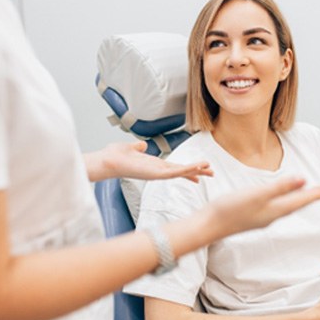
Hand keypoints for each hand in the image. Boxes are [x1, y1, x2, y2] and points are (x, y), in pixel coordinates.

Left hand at [84, 141, 213, 181]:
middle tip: (212, 173)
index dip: (188, 169)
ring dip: (195, 170)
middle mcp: (157, 171)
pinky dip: (186, 170)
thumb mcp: (130, 148)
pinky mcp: (155, 174)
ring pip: (181, 172)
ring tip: (210, 169)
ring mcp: (157, 174)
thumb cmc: (115, 156)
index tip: (199, 171)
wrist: (107, 161)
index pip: (175, 167)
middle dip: (197, 172)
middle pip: (182, 171)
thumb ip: (138, 147)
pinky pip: (175, 173)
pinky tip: (197, 168)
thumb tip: (141, 145)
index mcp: (154, 165)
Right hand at [209, 177, 319, 236]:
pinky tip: (276, 201)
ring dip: (295, 201)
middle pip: (294, 206)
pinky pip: (273, 209)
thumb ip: (280, 187)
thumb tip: (302, 180)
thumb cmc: (230, 210)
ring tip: (301, 195)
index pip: (299, 201)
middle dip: (307, 198)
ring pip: (284, 208)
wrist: (209, 226)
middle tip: (319, 193)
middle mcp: (270, 216)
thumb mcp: (258, 194)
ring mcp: (260, 218)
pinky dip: (281, 202)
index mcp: (274, 210)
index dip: (313, 195)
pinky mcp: (250, 217)